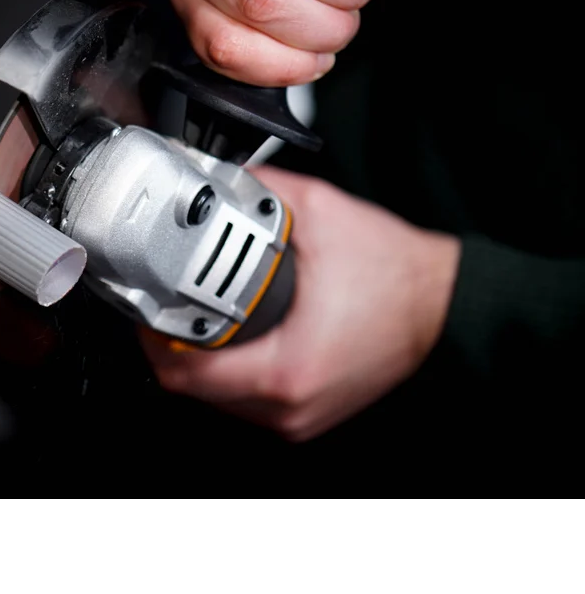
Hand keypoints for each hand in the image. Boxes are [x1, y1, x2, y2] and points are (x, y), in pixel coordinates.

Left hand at [140, 166, 460, 441]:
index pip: (183, 374)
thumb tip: (219, 177)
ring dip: (200, 361)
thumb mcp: (323, 214)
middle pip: (193, 390)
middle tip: (169, 307)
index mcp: (286, 368)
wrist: (444, 305)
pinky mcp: (308, 413)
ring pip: (218, 399)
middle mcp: (289, 405)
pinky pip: (247, 401)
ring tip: (201, 318)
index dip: (151, 341)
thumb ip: (263, 188)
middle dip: (172, 347)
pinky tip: (235, 338)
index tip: (148, 310)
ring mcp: (299, 416)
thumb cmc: (397, 275)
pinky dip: (231, 371)